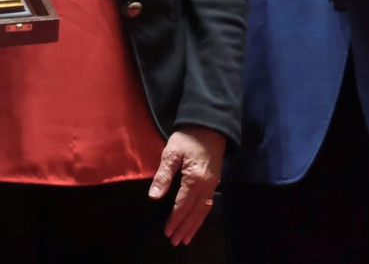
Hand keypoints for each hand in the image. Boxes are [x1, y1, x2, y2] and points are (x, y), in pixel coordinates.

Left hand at [149, 126, 223, 246]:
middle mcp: (206, 186)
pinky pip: (208, 205)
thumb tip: (154, 196)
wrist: (209, 127)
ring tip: (185, 238)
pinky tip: (196, 222)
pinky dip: (201, 216)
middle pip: (194, 212)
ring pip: (203, 211)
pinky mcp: (214, 183)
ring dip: (194, 226)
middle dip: (184, 228)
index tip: (167, 231)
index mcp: (194, 179)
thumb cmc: (187, 138)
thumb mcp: (171, 153)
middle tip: (175, 241)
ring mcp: (213, 185)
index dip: (174, 220)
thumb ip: (163, 175)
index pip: (183, 205)